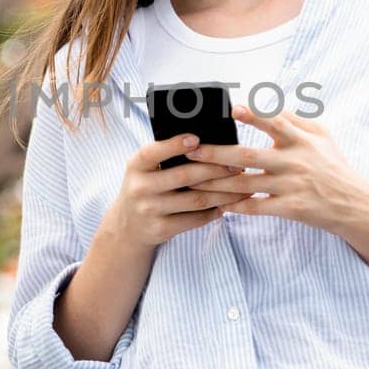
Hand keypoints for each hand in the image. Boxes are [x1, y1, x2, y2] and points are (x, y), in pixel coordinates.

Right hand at [106, 132, 250, 247]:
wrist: (128, 227)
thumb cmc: (145, 188)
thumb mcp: (145, 169)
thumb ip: (164, 155)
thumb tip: (203, 142)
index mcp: (136, 166)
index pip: (154, 152)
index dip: (174, 145)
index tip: (196, 139)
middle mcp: (139, 188)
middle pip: (184, 176)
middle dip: (215, 169)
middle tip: (236, 165)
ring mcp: (149, 210)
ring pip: (196, 199)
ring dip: (223, 193)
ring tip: (241, 187)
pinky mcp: (160, 229)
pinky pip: (195, 219)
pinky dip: (214, 211)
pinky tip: (226, 205)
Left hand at [185, 103, 368, 234]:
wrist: (354, 204)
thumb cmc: (333, 166)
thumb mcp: (322, 135)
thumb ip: (295, 118)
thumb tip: (269, 101)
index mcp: (301, 140)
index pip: (274, 122)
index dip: (253, 115)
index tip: (231, 109)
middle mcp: (294, 161)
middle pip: (249, 156)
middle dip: (217, 154)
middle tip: (192, 151)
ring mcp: (291, 186)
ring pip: (246, 184)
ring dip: (218, 184)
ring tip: (194, 181)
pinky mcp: (290, 208)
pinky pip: (257, 207)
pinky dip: (237, 207)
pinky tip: (219, 205)